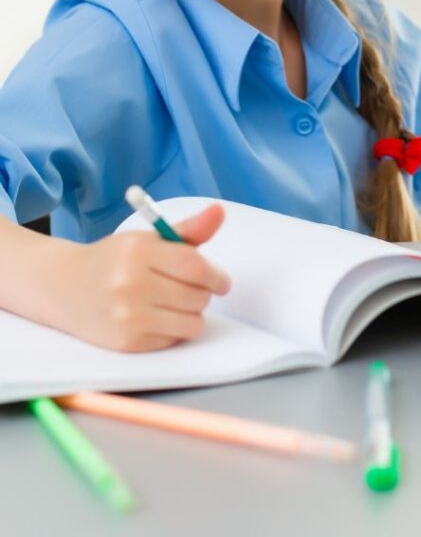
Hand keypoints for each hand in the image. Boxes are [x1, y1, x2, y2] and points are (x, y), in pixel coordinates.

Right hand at [47, 204, 231, 352]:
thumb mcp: (149, 238)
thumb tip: (219, 211)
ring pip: (192, 323)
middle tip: (188, 289)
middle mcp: (131, 283)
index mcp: (139, 251)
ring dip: (191, 314)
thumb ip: (188, 230)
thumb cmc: (116, 260)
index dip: (216, 276)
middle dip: (202, 293)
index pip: (195, 266)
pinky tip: (155, 318)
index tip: (221, 282)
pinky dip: (172, 331)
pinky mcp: (126, 342)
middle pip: (198, 297)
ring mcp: (127, 316)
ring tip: (174, 303)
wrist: (65, 287)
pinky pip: (174, 340)